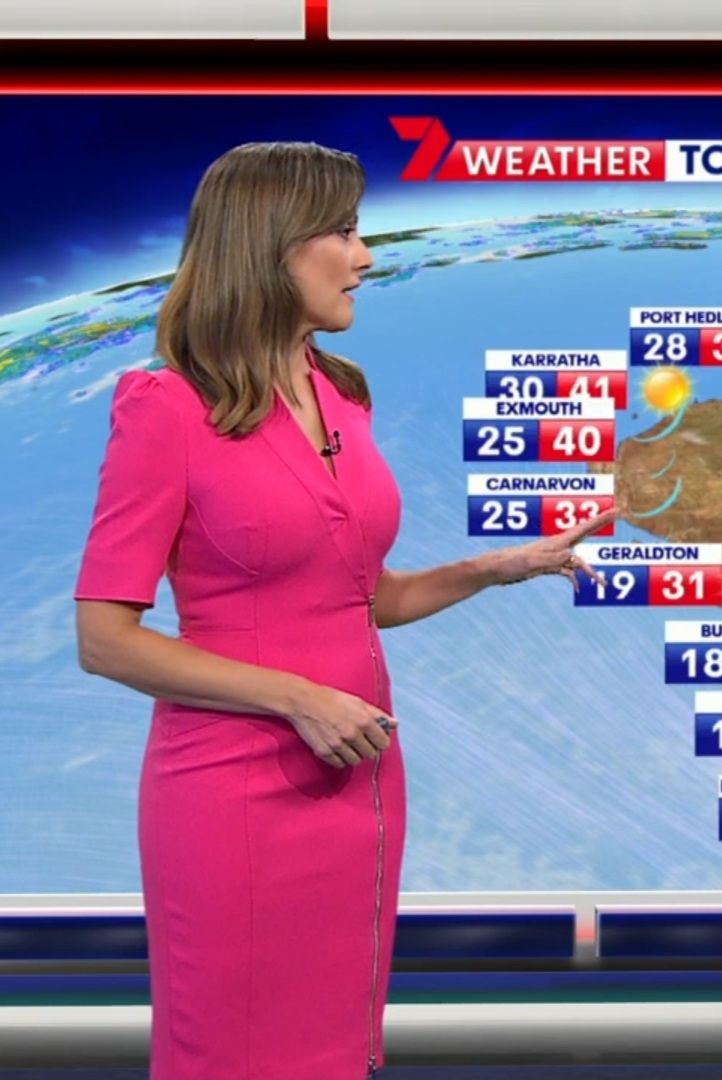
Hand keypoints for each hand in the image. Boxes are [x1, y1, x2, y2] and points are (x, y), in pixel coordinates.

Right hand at [287, 682, 398, 769]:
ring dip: (354, 755)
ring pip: (356, 761)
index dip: (381, 742)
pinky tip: (338, 749)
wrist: (303, 702)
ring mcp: (338, 745)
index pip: (383, 743)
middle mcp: (352, 734)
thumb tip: (395, 724)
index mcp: (363, 720)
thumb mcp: (357, 702)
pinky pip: (340, 764)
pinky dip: (341, 759)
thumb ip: (377, 714)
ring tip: (348, 745)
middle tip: (360, 741)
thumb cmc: (331, 698)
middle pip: (370, 754)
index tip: (376, 740)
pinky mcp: (325, 752)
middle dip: (367, 748)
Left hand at [489, 508, 617, 592]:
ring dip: (591, 573)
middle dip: (600, 525)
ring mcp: (554, 556)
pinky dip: (574, 580)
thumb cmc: (511, 563)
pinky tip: (577, 589)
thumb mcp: (532, 562)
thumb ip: (551, 558)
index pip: (583, 528)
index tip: (614, 510)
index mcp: (555, 542)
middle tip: (617, 513)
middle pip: (585, 535)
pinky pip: (567, 572)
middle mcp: (557, 546)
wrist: (497, 570)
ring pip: (578, 561)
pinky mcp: (548, 566)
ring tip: (604, 586)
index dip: (599, 519)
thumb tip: (571, 555)